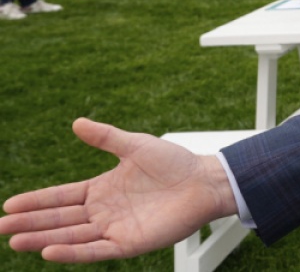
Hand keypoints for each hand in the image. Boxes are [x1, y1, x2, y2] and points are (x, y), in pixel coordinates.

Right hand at [0, 118, 235, 262]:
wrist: (205, 181)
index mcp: (101, 189)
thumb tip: (76, 122)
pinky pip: (97, 250)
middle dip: (30, 223)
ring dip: (44, 239)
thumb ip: (106, 137)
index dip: (36, 202)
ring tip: (16, 241)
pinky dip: (74, 251)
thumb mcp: (135, 145)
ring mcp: (115, 228)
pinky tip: (50, 251)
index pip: (61, 197)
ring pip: (72, 236)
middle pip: (60, 219)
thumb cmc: (174, 163)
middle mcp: (104, 211)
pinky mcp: (130, 243)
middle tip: (2, 227)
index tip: (9, 204)